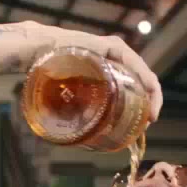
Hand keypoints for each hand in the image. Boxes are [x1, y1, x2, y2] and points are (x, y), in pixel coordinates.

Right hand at [0, 19, 162, 122]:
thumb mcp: (61, 99)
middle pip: (138, 82)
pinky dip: (143, 76)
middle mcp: (110, 60)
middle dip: (148, 102)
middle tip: (150, 122)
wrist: (33, 52)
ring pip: (139, 72)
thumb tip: (65, 142)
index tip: (144, 125)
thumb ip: (68, 113)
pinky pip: (133, 61)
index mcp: (103, 72)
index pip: (129, 88)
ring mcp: (111, 51)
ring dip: (151, 91)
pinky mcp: (110, 45)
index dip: (139, 106)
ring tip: (153, 111)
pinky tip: (149, 90)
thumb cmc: (41, 76)